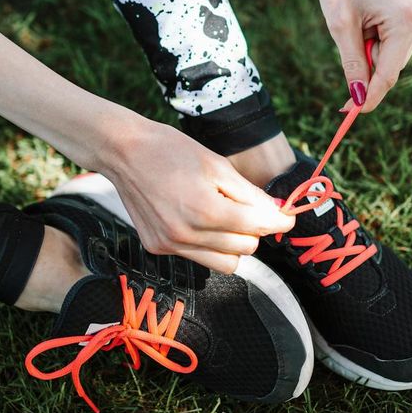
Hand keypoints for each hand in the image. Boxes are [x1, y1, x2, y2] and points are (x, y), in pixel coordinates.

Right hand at [97, 115, 294, 272]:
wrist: (124, 151)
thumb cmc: (170, 150)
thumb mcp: (217, 164)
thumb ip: (249, 194)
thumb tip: (277, 213)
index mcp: (205, 210)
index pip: (258, 228)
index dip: (279, 222)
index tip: (287, 218)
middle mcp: (186, 235)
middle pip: (245, 249)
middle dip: (254, 230)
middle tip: (248, 208)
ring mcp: (170, 245)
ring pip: (224, 262)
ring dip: (233, 244)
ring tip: (223, 216)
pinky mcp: (157, 248)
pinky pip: (198, 256)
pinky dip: (206, 243)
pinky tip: (196, 218)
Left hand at [306, 0, 411, 111]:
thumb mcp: (341, 26)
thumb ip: (353, 64)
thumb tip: (358, 98)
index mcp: (406, 19)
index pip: (388, 73)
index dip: (369, 96)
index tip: (351, 113)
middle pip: (394, 66)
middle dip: (369, 77)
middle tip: (343, 96)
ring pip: (395, 54)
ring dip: (372, 56)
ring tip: (351, 30)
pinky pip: (396, 40)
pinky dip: (377, 44)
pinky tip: (362, 25)